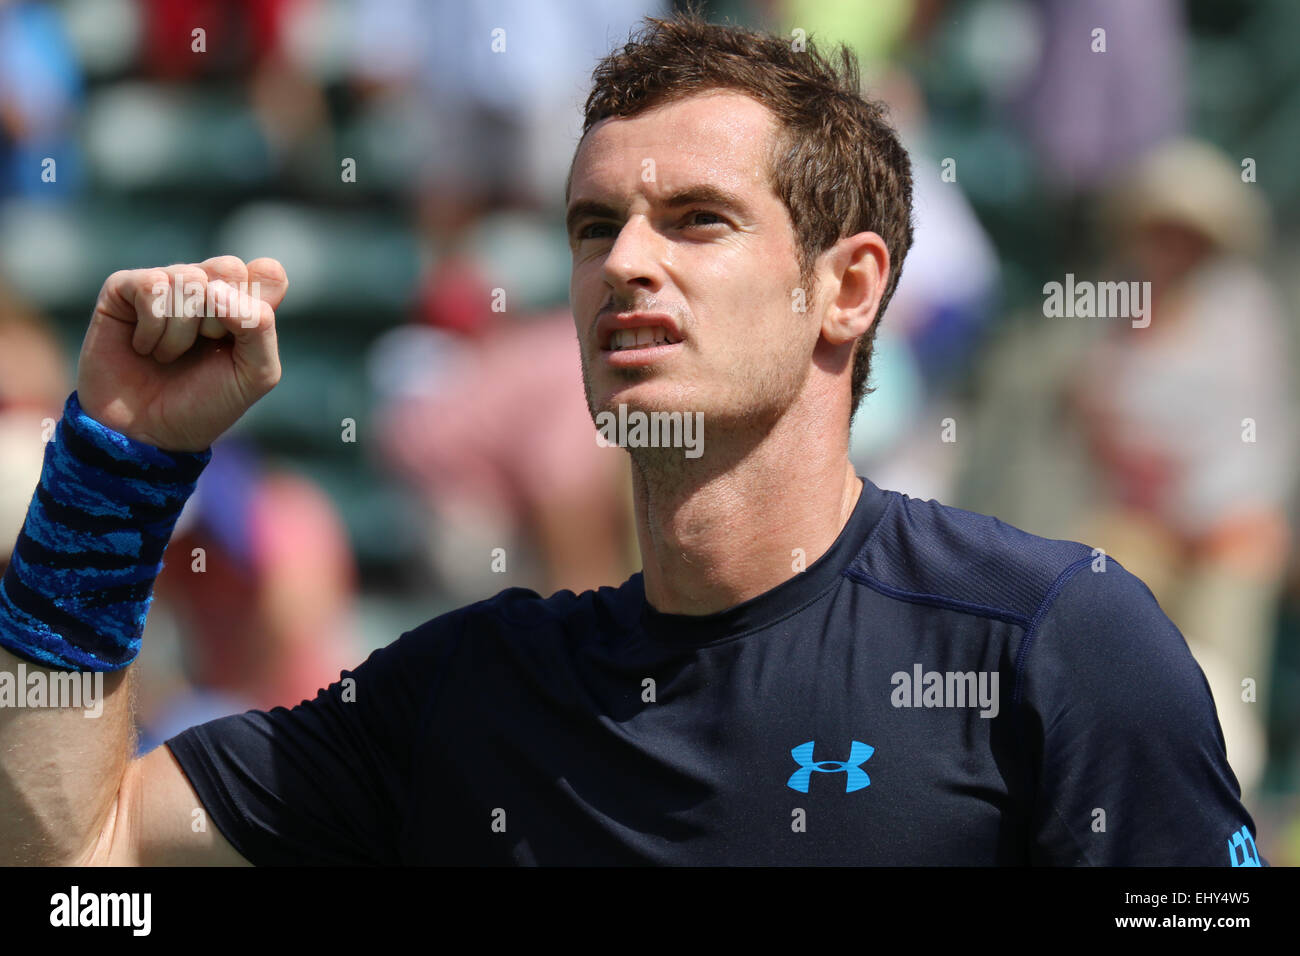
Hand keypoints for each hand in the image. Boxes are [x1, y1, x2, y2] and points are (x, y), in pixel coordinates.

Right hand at [75, 256, 286, 451]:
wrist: (148, 433)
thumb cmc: (204, 403)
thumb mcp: (254, 375)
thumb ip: (260, 328)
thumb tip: (216, 290)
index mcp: (243, 303)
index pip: (268, 273)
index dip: (256, 304)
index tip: (240, 339)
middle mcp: (206, 286)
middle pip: (229, 267)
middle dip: (219, 319)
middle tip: (204, 346)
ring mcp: (165, 284)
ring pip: (189, 279)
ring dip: (181, 332)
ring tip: (169, 356)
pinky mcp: (124, 288)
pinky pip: (151, 285)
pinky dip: (152, 327)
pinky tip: (143, 347)